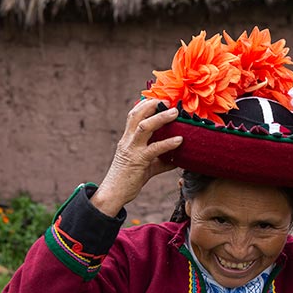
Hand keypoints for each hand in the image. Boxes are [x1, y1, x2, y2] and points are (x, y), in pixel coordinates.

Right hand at [91, 98, 182, 215]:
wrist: (113, 194)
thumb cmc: (128, 179)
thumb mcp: (146, 167)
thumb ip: (160, 161)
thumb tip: (177, 159)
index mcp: (128, 139)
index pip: (133, 115)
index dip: (145, 104)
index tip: (159, 98)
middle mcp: (128, 141)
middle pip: (136, 115)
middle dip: (152, 105)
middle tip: (169, 100)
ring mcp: (132, 150)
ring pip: (144, 127)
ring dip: (160, 118)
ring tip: (175, 113)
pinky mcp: (138, 161)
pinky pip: (154, 149)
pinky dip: (168, 143)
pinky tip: (180, 140)